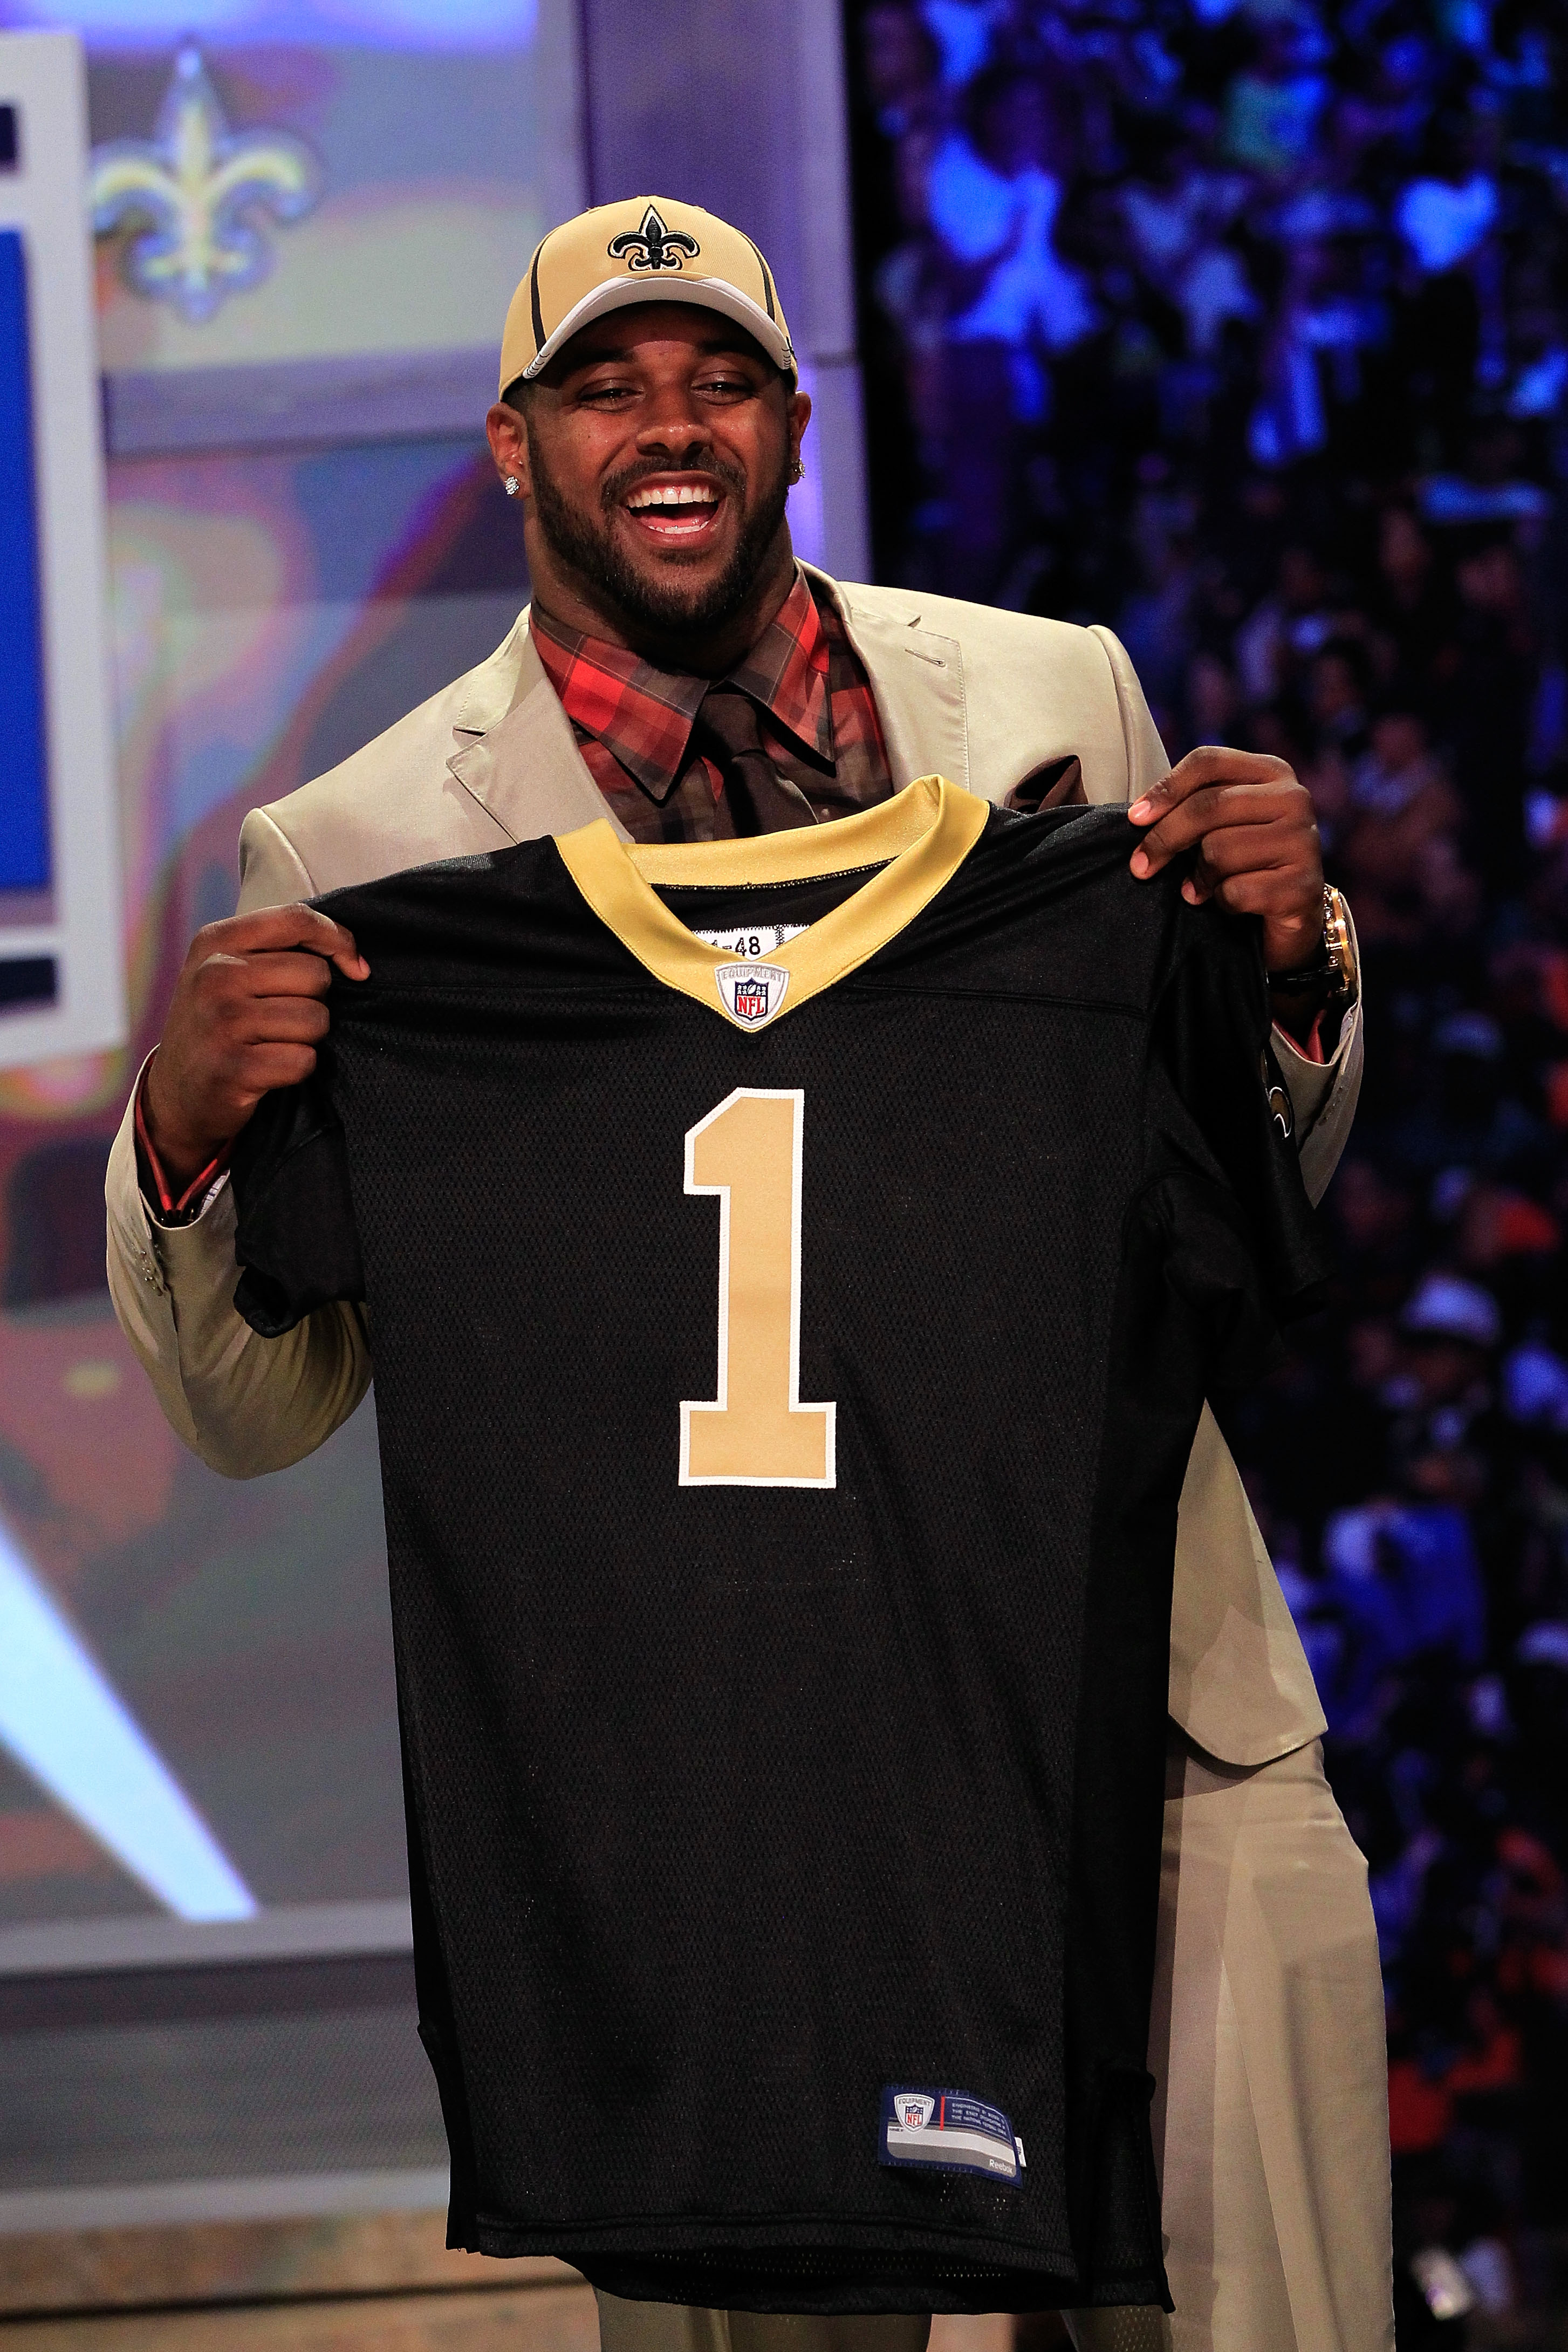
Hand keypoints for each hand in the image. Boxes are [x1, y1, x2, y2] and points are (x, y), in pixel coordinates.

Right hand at [141, 905, 368, 1190]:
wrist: (176, 1094)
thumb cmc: (219, 1025)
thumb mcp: (229, 971)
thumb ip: (280, 949)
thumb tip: (357, 962)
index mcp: (215, 942)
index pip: (296, 919)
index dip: (338, 940)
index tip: (354, 967)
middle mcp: (214, 975)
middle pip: (316, 974)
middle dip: (316, 1001)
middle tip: (282, 1018)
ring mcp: (221, 1021)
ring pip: (315, 1019)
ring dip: (307, 1038)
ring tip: (273, 1043)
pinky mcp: (233, 1068)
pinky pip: (303, 1060)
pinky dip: (297, 1068)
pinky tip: (269, 1069)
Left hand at [1126, 747, 1324, 973]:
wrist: (1294, 910)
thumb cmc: (1246, 861)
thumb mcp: (1223, 823)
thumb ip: (1194, 804)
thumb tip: (1139, 815)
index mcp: (1272, 772)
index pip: (1208, 762)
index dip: (1165, 789)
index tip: (1134, 819)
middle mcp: (1294, 798)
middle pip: (1207, 807)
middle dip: (1164, 839)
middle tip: (1140, 866)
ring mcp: (1303, 841)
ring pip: (1218, 851)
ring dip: (1199, 878)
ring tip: (1201, 887)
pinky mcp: (1302, 885)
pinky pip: (1236, 891)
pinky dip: (1222, 902)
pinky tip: (1227, 903)